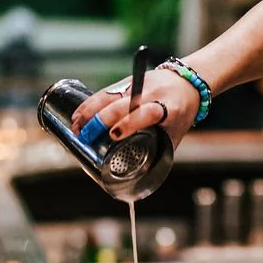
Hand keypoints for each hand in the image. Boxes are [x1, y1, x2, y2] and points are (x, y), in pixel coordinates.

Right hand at [70, 67, 200, 147]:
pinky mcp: (126, 82)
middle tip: (85, 136)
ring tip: (75, 126)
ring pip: (110, 95)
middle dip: (101, 119)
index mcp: (167, 107)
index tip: (114, 135)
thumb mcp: (175, 133)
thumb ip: (159, 150)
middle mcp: (150, 93)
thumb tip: (140, 180)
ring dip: (89, 110)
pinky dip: (89, 104)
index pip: (146, 112)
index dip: (129, 122)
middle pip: (122, 103)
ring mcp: (136, 85)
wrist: (186, 82)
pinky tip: (78, 115)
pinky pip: (104, 92)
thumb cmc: (180, 113)